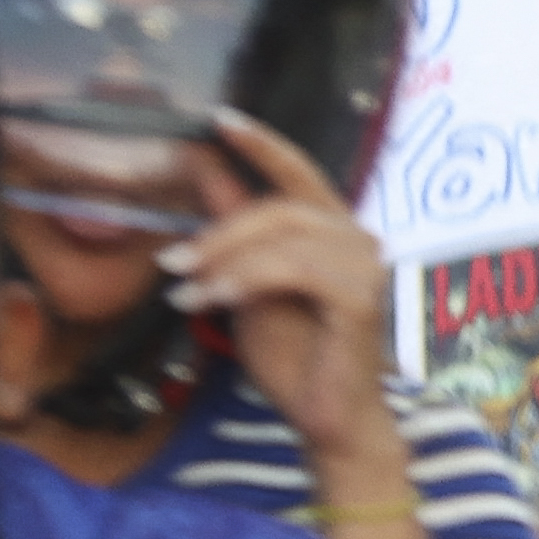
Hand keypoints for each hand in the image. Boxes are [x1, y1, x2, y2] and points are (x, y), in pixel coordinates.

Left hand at [164, 109, 403, 477]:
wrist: (324, 419)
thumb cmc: (293, 357)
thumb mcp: (247, 286)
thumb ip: (235, 234)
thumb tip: (205, 175)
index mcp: (333, 232)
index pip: (299, 173)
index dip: (261, 144)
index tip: (219, 119)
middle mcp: (358, 238)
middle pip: (282, 206)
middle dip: (220, 230)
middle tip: (172, 262)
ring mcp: (366, 265)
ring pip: (284, 236)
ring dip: (225, 260)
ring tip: (187, 291)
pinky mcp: (361, 296)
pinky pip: (293, 270)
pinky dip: (246, 280)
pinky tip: (215, 301)